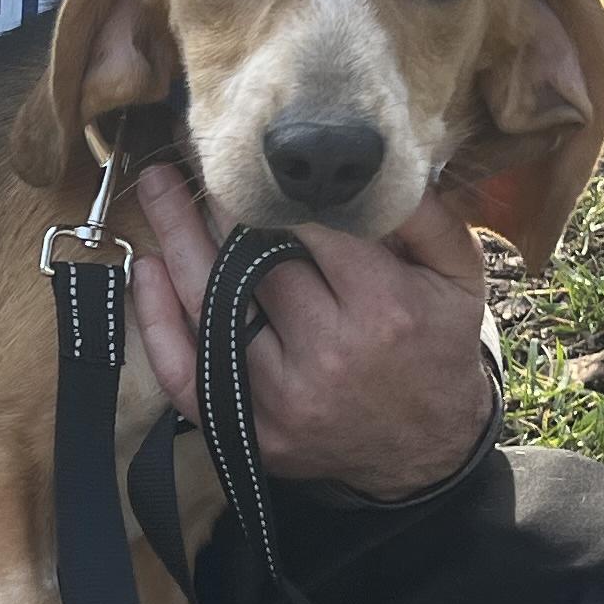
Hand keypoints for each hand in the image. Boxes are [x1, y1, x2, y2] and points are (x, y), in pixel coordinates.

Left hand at [128, 163, 499, 499]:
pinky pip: (186, 373)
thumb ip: (423, 214)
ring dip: (175, 241)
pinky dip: (156, 323)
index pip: (310, 229)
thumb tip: (374, 164)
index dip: (274, 189)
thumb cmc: (438, 345)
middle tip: (194, 156)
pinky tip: (145, 271)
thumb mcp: (458, 274)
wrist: (426, 449)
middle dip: (218, 204)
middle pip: (250, 262)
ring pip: (210, 306)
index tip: (250, 154)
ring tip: (157, 189)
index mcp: (381, 306)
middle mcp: (327, 353)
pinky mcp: (252, 431)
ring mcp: (282, 398)